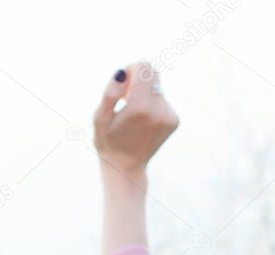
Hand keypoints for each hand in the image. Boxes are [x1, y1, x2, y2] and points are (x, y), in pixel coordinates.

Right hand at [93, 62, 179, 177]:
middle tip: (127, 98)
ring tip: (134, 115)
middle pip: (153, 73)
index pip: (144, 67)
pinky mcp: (174, 121)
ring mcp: (169, 116)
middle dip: (139, 79)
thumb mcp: (100, 119)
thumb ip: (109, 94)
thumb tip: (121, 73)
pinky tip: (143, 122)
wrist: (126, 167)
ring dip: (145, 94)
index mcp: (140, 107)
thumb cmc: (108, 141)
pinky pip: (163, 100)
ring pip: (157, 87)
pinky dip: (153, 105)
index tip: (124, 85)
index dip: (131, 70)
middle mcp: (159, 110)